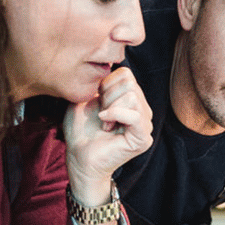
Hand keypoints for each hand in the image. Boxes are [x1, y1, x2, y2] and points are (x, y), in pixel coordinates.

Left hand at [63, 66, 152, 202]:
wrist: (78, 157)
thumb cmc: (80, 131)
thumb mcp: (84, 99)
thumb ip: (96, 82)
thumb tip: (108, 66)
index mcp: (131, 100)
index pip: (127, 74)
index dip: (107, 84)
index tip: (97, 102)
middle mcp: (142, 110)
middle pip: (130, 84)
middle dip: (108, 96)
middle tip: (101, 114)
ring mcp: (145, 125)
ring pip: (133, 97)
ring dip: (111, 108)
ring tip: (104, 122)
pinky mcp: (143, 138)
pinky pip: (134, 116)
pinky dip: (115, 115)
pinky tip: (105, 124)